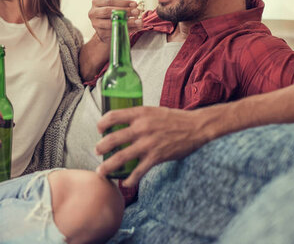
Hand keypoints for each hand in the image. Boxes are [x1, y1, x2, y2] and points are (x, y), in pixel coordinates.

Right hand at [88, 0, 142, 43]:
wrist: (105, 28)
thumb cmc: (111, 14)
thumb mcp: (116, 6)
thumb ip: (124, 6)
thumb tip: (135, 6)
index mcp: (96, 2)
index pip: (110, 1)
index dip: (123, 3)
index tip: (134, 4)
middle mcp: (93, 12)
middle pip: (109, 11)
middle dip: (124, 11)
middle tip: (136, 12)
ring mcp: (95, 24)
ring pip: (111, 23)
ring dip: (127, 22)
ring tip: (138, 21)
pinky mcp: (100, 33)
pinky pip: (114, 32)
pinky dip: (126, 30)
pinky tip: (135, 27)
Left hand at [95, 105, 216, 186]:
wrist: (196, 127)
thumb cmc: (174, 119)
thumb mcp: (153, 111)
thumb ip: (139, 117)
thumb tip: (123, 123)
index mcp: (140, 113)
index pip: (113, 116)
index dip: (102, 123)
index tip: (99, 129)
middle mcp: (142, 127)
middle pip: (113, 138)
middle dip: (101, 147)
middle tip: (97, 151)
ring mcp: (148, 143)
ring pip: (121, 157)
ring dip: (108, 166)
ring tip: (101, 171)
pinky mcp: (156, 157)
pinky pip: (138, 171)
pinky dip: (130, 180)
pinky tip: (125, 183)